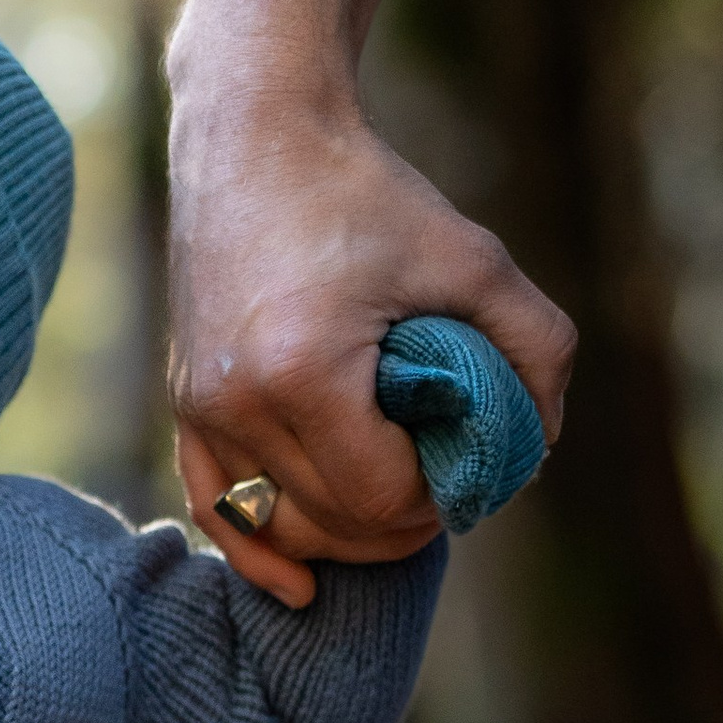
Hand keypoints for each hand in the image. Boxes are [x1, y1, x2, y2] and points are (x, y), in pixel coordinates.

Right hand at [164, 76, 574, 606]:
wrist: (254, 136)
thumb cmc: (367, 193)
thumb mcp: (476, 260)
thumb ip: (537, 350)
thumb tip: (538, 442)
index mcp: (302, 371)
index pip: (380, 497)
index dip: (440, 497)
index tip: (469, 455)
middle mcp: (235, 401)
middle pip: (330, 525)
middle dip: (398, 522)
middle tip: (442, 478)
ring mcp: (200, 408)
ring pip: (279, 530)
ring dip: (343, 535)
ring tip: (390, 499)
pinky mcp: (184, 403)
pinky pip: (217, 510)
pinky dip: (260, 551)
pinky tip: (299, 586)